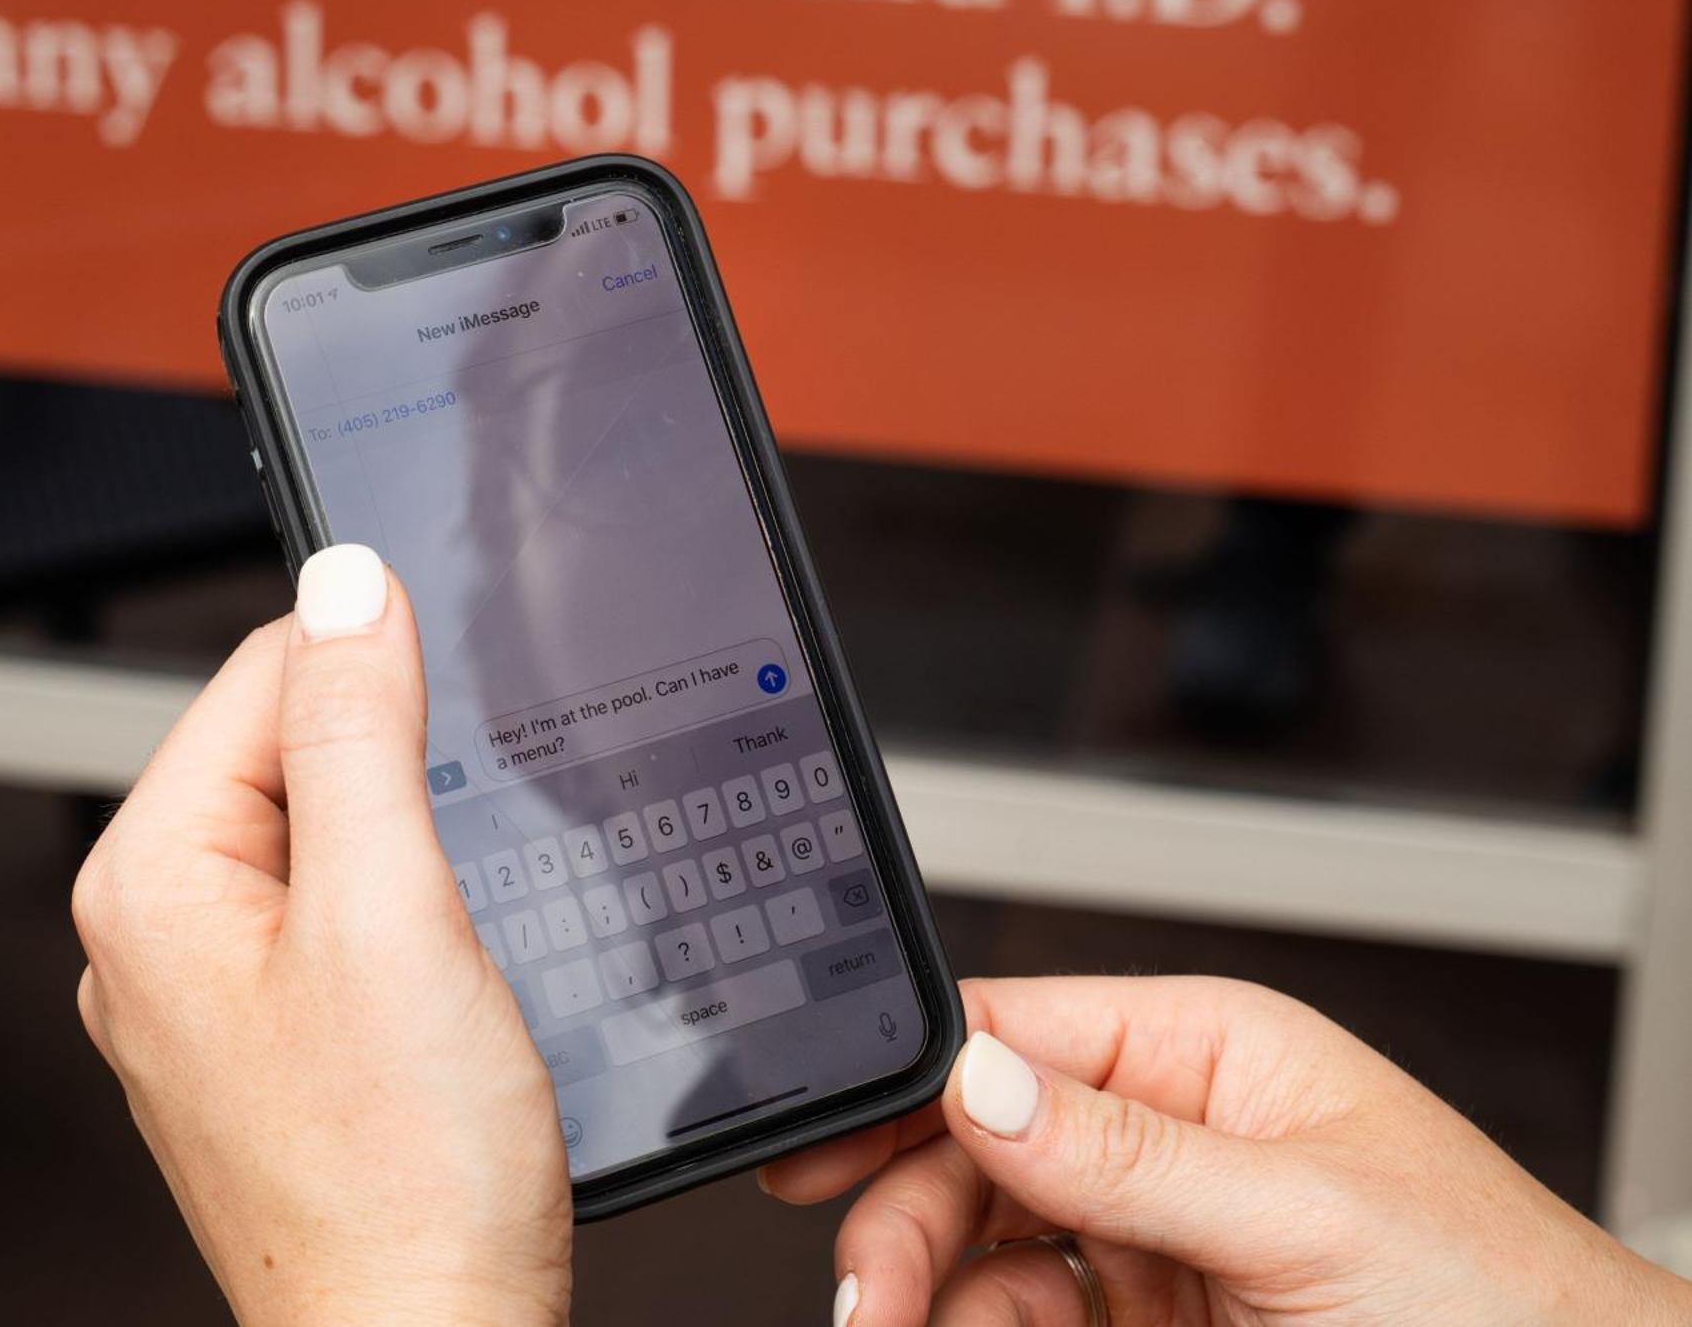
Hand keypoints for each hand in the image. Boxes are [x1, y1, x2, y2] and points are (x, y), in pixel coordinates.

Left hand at [71, 545, 570, 1325]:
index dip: (379, 671)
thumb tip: (345, 583)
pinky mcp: (279, 1037)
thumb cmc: (402, 1174)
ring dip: (414, 854)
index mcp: (152, 881)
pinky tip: (447, 984)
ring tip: (451, 948)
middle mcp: (161, 933)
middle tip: (455, 875)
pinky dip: (412, 921)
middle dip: (401, 778)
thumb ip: (358, 729)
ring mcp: (216, 993)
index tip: (460, 722)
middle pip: (297, 751)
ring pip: (333, 836)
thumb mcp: (389, 910)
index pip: (263, 670)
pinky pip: (345, 918)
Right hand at [762, 976, 1691, 1325]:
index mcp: (1209, 1052)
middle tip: (866, 1290)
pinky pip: (1020, 1316)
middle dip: (905, 1213)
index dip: (911, 1076)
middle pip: (977, 1147)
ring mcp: (1151, 1237)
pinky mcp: (1144, 1325)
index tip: (824, 1135)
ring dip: (926, 1289)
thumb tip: (980, 1078)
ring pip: (982, 1241)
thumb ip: (1131, 1151)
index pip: (1021, 1031)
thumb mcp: (1308, 1214)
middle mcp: (1167, 1132)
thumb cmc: (1503, 1301)